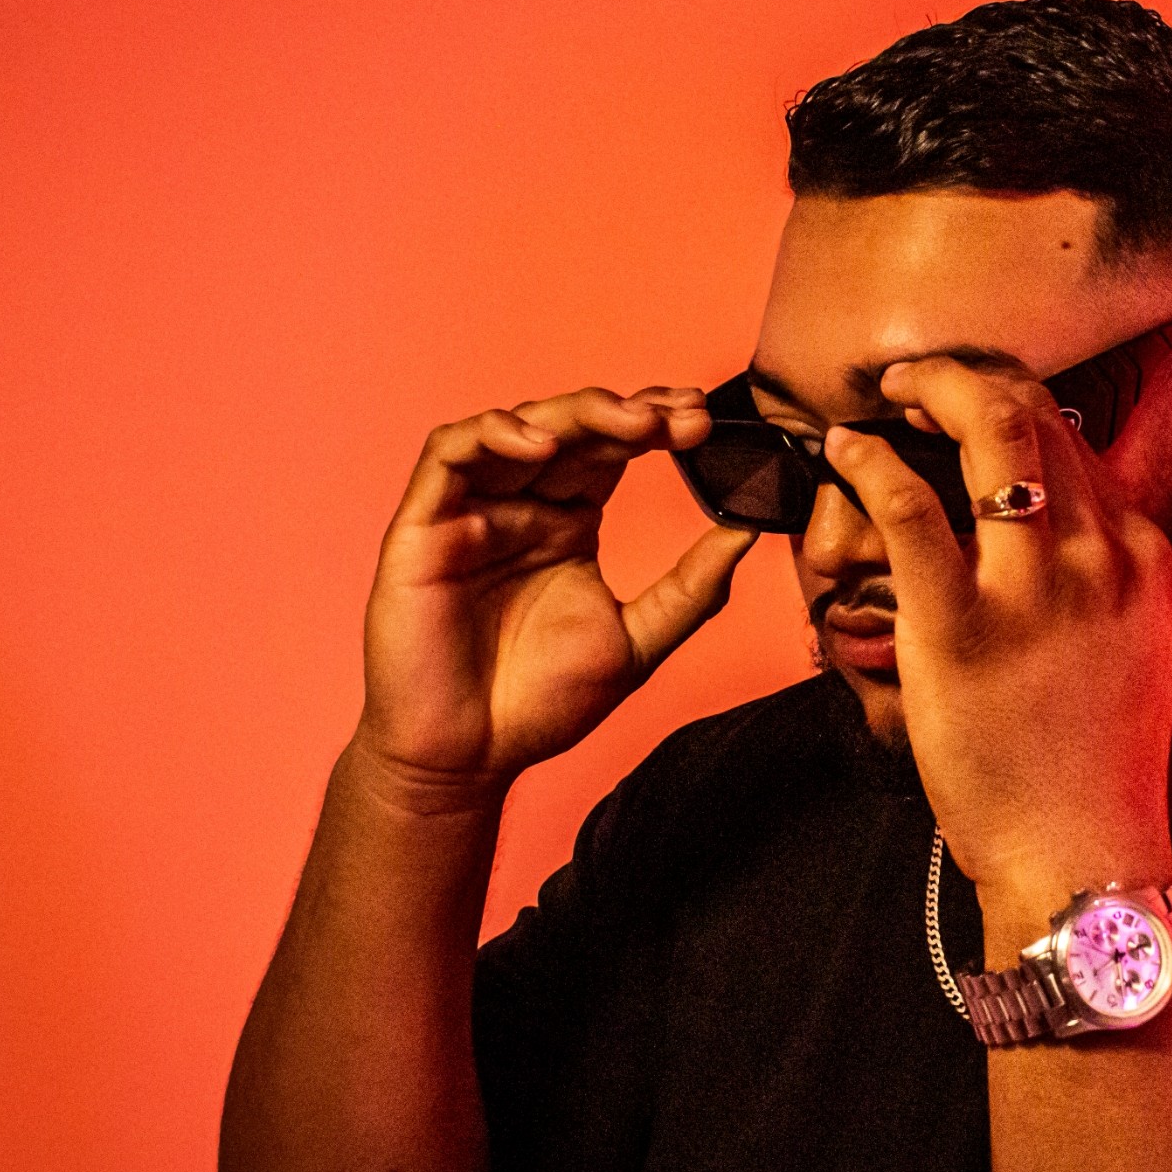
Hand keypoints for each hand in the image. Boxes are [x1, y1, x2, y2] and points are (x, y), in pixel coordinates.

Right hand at [355, 386, 756, 802]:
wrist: (469, 760)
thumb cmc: (540, 705)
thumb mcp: (638, 641)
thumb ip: (691, 589)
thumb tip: (748, 531)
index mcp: (569, 522)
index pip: (613, 450)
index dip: (657, 424)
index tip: (704, 422)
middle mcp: (522, 505)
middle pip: (573, 427)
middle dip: (630, 411)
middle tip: (682, 416)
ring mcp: (471, 510)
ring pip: (517, 426)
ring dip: (575, 412)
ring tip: (631, 423)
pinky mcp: (424, 524)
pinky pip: (449, 454)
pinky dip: (493, 435)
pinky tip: (540, 444)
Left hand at [822, 361, 1171, 910]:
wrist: (1083, 858)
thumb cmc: (1095, 767)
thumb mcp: (1136, 649)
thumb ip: (1106, 578)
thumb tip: (1061, 531)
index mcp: (1139, 556)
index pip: (1076, 439)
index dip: (1013, 403)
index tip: (966, 404)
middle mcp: (1096, 554)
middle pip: (1034, 412)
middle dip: (966, 373)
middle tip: (916, 379)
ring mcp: (1032, 587)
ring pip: (985, 428)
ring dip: (925, 389)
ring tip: (883, 394)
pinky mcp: (960, 626)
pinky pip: (909, 505)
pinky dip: (868, 459)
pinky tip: (843, 451)